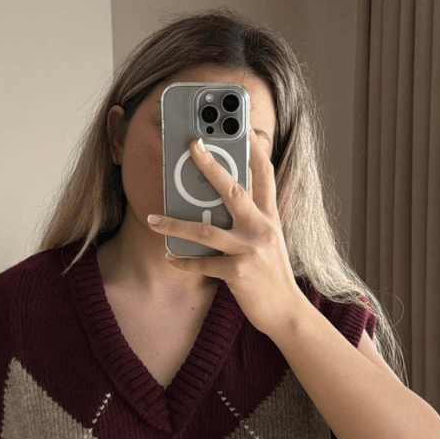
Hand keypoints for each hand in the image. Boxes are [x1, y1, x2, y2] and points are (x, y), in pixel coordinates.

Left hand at [146, 131, 306, 337]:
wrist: (287, 311)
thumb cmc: (272, 274)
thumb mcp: (269, 240)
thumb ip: (251, 219)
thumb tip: (220, 202)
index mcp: (270, 217)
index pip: (264, 175)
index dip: (255, 149)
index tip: (243, 127)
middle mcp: (261, 228)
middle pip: (232, 189)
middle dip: (210, 165)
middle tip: (191, 146)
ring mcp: (250, 250)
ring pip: (205, 230)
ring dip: (174, 224)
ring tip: (152, 220)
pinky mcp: (238, 273)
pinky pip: (202, 264)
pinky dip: (183, 262)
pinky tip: (170, 258)